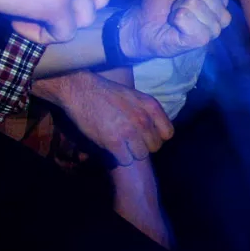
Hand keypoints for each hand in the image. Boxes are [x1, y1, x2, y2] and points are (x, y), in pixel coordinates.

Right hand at [41, 71, 173, 164]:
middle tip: (131, 142)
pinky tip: (112, 149)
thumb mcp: (134, 96)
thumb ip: (146, 112)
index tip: (147, 136)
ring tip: (121, 146)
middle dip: (143, 146)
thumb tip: (153, 130)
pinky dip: (119, 158)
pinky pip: (125, 160)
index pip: (168, 133)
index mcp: (150, 106)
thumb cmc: (107, 93)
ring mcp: (129, 131)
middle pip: (154, 147)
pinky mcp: (113, 142)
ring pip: (141, 155)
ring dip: (131, 153)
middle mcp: (143, 119)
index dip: (157, 137)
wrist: (81, 90)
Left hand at [120, 0, 230, 59]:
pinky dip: (174, 18)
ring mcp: (214, 28)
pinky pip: (184, 16)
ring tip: (176, 16)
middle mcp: (222, 13)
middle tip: (177, 6)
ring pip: (194, 2)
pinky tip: (176, 25)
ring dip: (178, 7)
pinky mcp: (202, 39)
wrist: (145, 24)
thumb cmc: (161, 2)